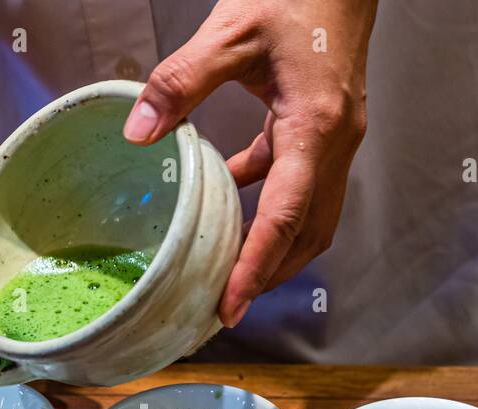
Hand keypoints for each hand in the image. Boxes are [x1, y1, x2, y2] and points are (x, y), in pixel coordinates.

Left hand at [124, 0, 376, 326]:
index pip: (286, 215)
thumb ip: (181, 82)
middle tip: (226, 306)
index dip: (257, 265)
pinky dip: (268, 202)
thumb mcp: (230, 32)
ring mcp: (337, 139)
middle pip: (308, 233)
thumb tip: (140, 132)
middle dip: (269, 274)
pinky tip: (231, 199)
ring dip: (274, 248)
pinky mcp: (326, 128)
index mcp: (315, 127)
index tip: (231, 304)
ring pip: (311, 216)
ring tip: (232, 271)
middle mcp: (336, 143)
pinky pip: (299, 182)